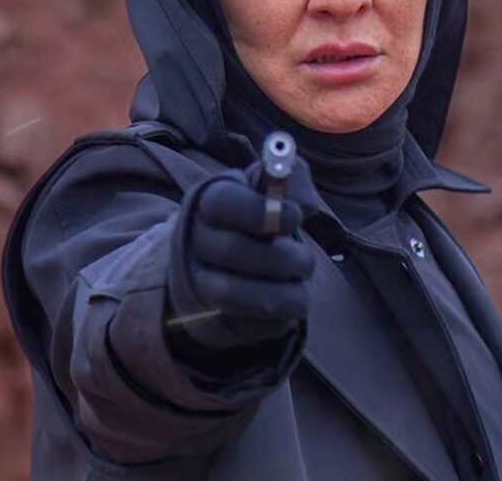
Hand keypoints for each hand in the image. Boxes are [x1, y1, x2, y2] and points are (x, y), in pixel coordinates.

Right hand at [173, 167, 314, 348]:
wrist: (222, 263)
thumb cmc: (254, 219)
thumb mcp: (265, 189)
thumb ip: (284, 177)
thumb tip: (294, 176)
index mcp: (208, 203)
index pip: (223, 203)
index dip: (265, 211)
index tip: (295, 218)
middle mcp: (195, 243)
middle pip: (233, 251)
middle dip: (283, 257)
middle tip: (305, 261)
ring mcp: (199, 285)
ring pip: (235, 294)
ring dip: (282, 291)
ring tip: (300, 282)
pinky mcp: (214, 321)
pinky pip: (248, 324)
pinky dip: (277, 315)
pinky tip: (286, 299)